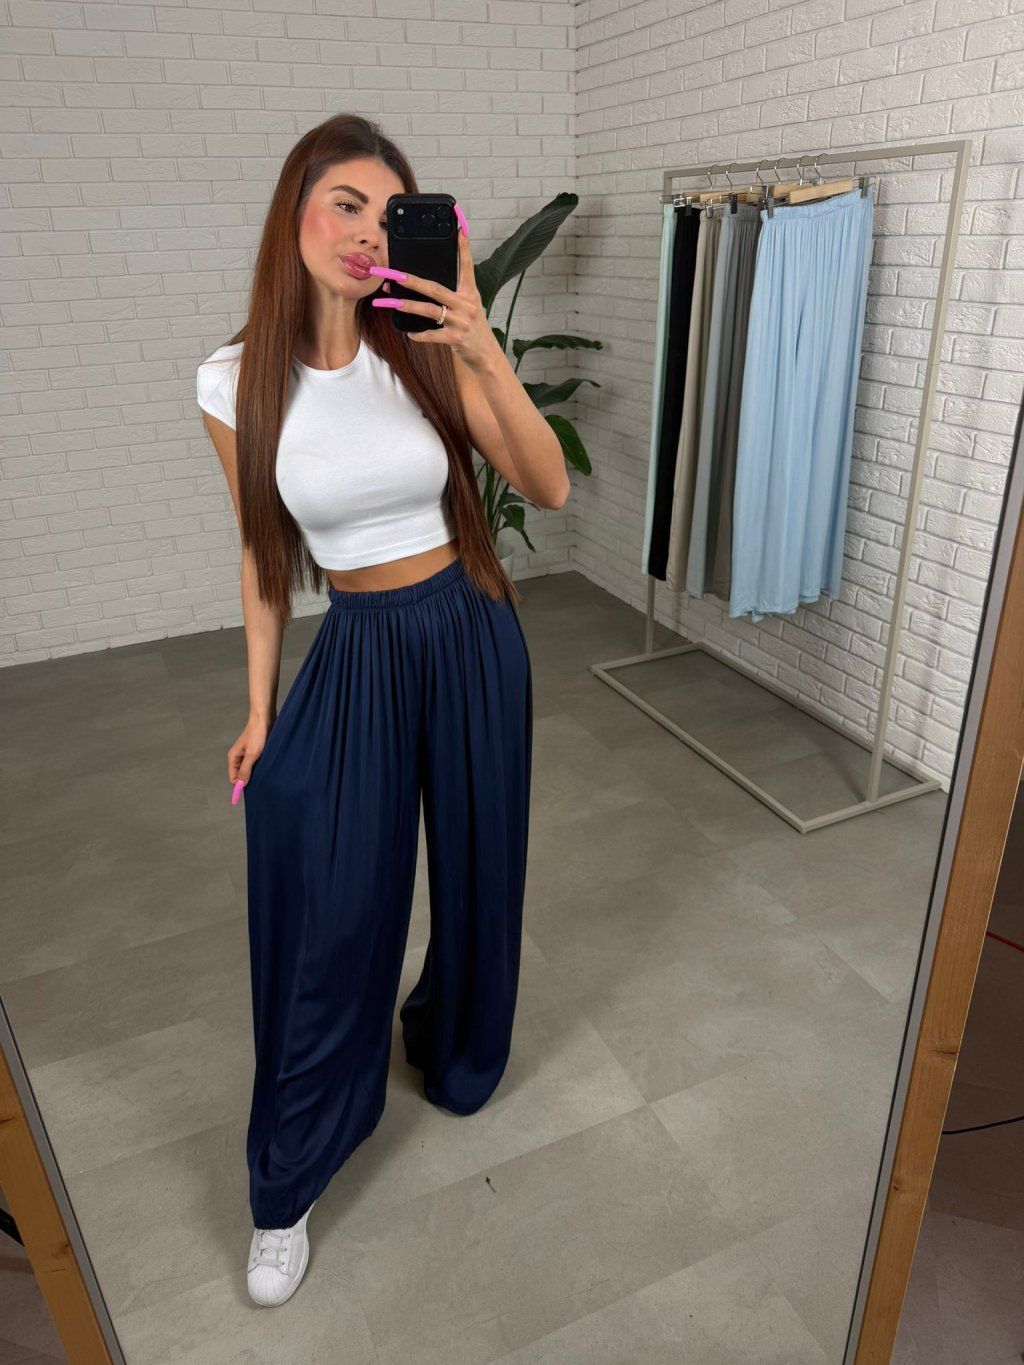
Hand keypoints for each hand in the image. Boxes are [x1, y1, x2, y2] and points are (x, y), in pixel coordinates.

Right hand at [227, 713, 273, 803]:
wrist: (265, 718)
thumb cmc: (257, 734)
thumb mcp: (252, 754)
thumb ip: (246, 769)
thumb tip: (241, 785)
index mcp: (233, 757)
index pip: (233, 778)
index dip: (240, 785)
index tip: (252, 790)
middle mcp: (239, 757)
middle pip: (241, 775)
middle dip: (249, 780)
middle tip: (261, 783)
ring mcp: (248, 755)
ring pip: (250, 770)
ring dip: (256, 773)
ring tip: (265, 773)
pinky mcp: (256, 752)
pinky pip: (256, 764)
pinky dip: (261, 767)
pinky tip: (268, 767)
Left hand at [368, 205, 498, 370]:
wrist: (486, 354)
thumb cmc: (472, 327)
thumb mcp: (468, 306)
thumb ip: (450, 294)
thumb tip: (421, 285)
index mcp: (470, 293)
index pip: (466, 265)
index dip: (463, 246)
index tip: (459, 226)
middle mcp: (467, 304)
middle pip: (435, 288)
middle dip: (411, 280)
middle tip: (392, 274)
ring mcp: (462, 321)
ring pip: (430, 310)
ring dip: (407, 306)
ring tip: (389, 302)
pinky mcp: (456, 339)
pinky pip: (433, 335)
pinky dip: (420, 335)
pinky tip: (409, 334)